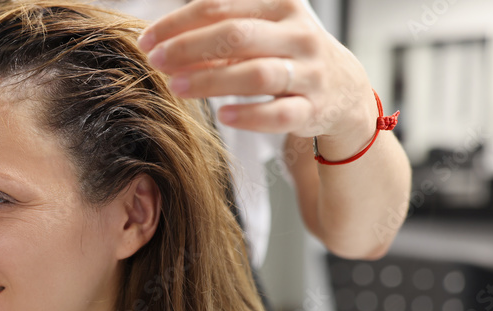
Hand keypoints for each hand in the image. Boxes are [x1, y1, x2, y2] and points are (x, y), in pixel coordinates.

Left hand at [137, 0, 375, 144]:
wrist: (344, 90)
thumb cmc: (288, 55)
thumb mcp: (263, 29)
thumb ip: (220, 30)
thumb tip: (165, 40)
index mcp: (281, 6)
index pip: (222, 6)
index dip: (180, 23)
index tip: (148, 41)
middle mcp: (299, 35)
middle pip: (237, 35)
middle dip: (191, 47)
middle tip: (157, 62)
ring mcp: (309, 73)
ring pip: (257, 74)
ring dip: (212, 80)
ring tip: (176, 87)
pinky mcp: (313, 109)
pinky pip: (281, 114)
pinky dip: (251, 115)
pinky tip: (224, 116)